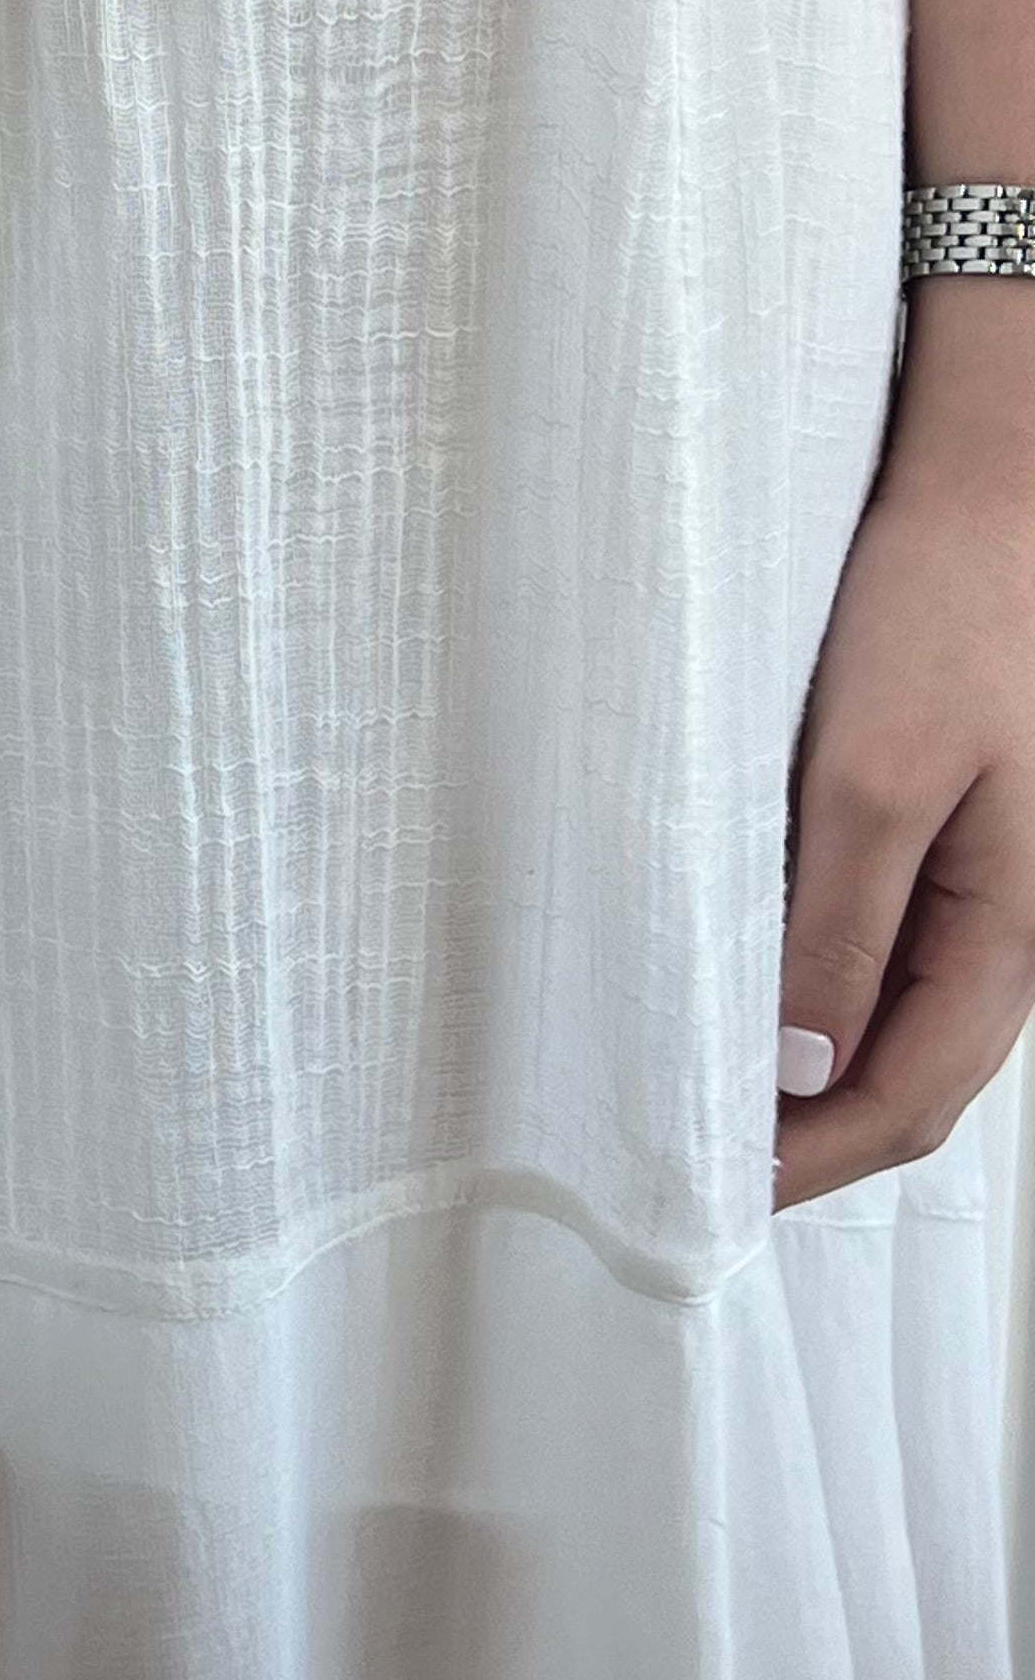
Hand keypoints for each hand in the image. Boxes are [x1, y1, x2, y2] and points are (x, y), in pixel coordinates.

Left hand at [774, 286, 1034, 1203]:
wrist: (985, 488)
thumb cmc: (945, 610)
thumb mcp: (873, 772)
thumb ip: (839, 926)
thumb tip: (799, 1072)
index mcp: (1004, 934)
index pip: (907, 1105)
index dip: (807, 1165)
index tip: (704, 1192)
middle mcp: (995, 928)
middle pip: (900, 1084)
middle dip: (800, 1141)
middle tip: (678, 1166)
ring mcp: (965, 885)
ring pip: (882, 1022)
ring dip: (796, 1073)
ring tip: (685, 1093)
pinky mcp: (925, 833)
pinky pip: (870, 950)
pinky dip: (801, 991)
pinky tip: (726, 986)